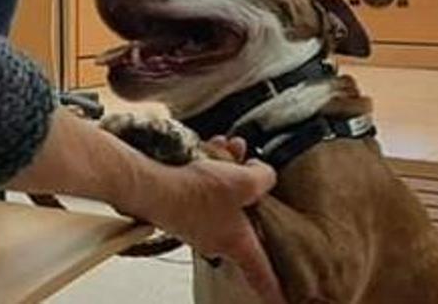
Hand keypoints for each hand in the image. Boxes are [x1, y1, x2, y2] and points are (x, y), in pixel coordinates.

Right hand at [120, 147, 284, 303]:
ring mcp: (198, 226)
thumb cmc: (196, 192)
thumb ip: (265, 178)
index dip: (274, 288)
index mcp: (237, 244)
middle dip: (252, 192)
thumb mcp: (246, 181)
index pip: (261, 273)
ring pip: (226, 198)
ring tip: (233, 149)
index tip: (283, 299)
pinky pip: (206, 189)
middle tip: (255, 169)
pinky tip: (214, 148)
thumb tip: (264, 174)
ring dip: (231, 172)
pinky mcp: (184, 209)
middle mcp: (217, 240)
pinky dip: (212, 169)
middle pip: (246, 223)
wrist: (155, 185)